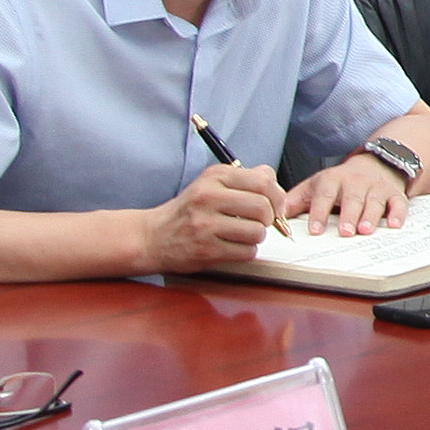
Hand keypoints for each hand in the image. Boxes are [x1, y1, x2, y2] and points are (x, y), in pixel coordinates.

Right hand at [139, 162, 283, 272]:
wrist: (153, 236)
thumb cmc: (188, 211)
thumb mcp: (211, 184)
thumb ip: (243, 179)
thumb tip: (273, 180)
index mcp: (214, 176)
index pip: (264, 181)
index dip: (277, 196)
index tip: (274, 206)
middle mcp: (209, 197)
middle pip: (263, 207)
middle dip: (269, 219)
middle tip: (260, 222)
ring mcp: (206, 225)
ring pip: (257, 232)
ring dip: (257, 237)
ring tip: (243, 235)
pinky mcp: (207, 250)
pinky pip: (246, 252)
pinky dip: (246, 251)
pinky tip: (233, 247)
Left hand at [283, 154, 410, 234]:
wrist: (373, 165)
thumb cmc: (339, 182)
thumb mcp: (315, 186)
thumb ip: (296, 201)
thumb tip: (276, 216)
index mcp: (332, 180)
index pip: (324, 196)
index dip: (319, 213)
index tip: (315, 230)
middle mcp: (355, 182)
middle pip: (351, 198)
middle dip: (348, 215)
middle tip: (345, 232)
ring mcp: (375, 187)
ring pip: (374, 201)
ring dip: (371, 216)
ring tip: (365, 230)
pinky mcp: (394, 194)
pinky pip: (398, 203)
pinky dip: (398, 214)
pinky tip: (395, 225)